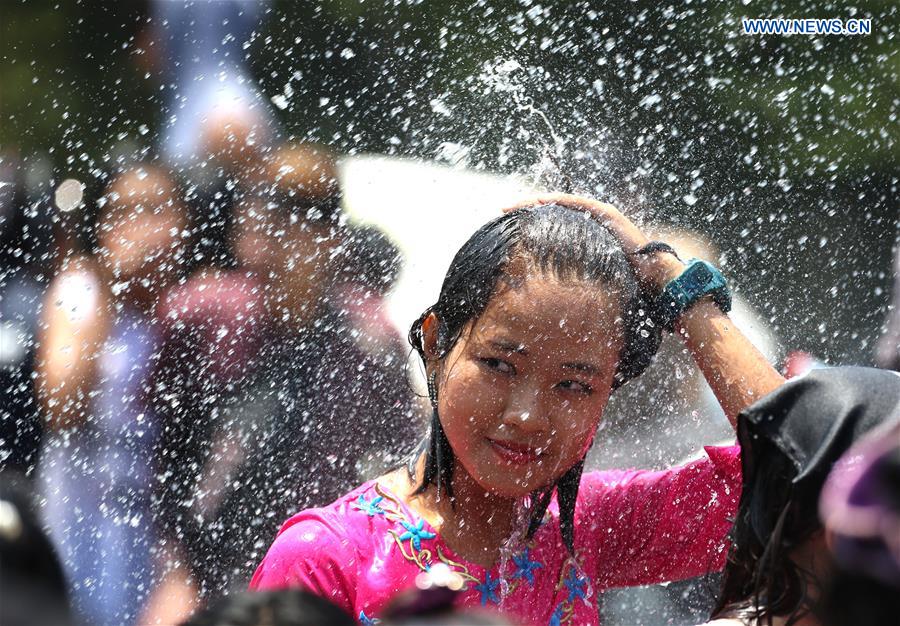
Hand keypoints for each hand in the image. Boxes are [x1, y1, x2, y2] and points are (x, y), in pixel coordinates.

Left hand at [503, 193, 683, 291]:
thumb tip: (552, 315)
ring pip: (560, 203)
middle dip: (526, 209)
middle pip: (552, 212)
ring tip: (511, 205)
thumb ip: (576, 292)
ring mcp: (600, 216)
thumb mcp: (593, 290)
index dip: (530, 225)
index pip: (552, 227)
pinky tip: (537, 201)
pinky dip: (555, 200)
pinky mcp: (606, 214)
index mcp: (586, 240)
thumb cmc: (628, 292)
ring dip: (535, 202)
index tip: (506, 227)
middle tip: (502, 210)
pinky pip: (575, 203)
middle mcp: (592, 224)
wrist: (657, 284)